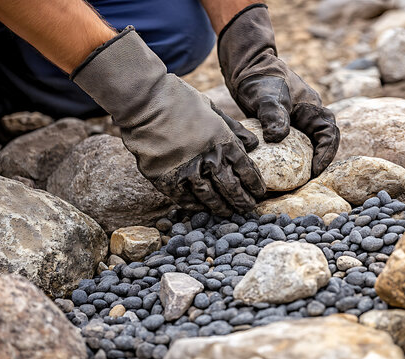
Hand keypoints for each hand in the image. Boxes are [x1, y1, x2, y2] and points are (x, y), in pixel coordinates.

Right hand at [72, 27, 265, 215]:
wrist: (145, 102)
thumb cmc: (179, 99)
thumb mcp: (212, 109)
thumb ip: (233, 128)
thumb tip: (253, 144)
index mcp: (224, 141)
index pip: (246, 169)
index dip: (254, 184)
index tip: (259, 193)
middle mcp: (209, 160)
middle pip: (232, 188)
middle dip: (242, 201)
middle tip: (248, 210)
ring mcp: (188, 172)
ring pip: (210, 198)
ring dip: (221, 208)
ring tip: (228, 213)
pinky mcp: (167, 180)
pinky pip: (185, 199)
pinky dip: (195, 206)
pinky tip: (201, 208)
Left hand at [217, 4, 339, 176]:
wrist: (247, 68)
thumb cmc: (260, 80)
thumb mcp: (267, 98)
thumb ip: (273, 116)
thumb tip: (277, 138)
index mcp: (313, 109)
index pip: (329, 135)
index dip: (325, 154)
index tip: (315, 170)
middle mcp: (309, 116)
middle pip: (322, 143)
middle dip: (318, 161)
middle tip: (307, 180)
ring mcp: (297, 121)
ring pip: (308, 144)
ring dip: (305, 160)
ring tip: (295, 178)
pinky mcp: (284, 125)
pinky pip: (293, 144)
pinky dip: (290, 156)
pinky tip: (278, 168)